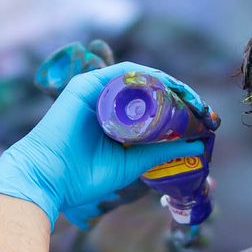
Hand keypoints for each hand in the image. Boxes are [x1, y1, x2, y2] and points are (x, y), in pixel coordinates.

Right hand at [0, 63, 214, 228]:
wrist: (49, 178)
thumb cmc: (83, 177)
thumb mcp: (133, 164)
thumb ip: (161, 153)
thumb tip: (196, 145)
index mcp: (115, 121)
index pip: (152, 107)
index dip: (179, 108)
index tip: (202, 118)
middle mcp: (107, 103)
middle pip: (149, 90)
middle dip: (178, 95)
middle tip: (202, 108)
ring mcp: (96, 92)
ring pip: (139, 79)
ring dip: (167, 84)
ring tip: (190, 98)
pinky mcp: (86, 85)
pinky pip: (121, 74)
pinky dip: (146, 76)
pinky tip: (167, 86)